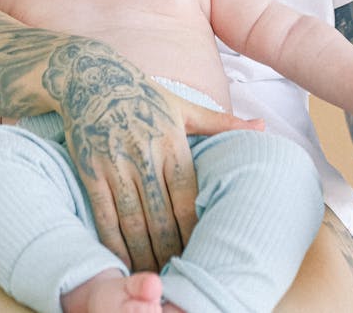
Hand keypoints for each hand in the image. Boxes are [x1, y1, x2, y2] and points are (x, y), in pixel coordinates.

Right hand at [42, 42, 261, 271]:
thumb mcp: (184, 106)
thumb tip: (262, 129)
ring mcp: (114, 163)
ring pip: (133, 220)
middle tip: (180, 275)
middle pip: (161, 215)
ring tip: (156, 276)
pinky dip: (113, 243)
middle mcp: (143, 153)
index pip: (186, 196)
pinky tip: (123, 262)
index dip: (193, 230)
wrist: (90, 77)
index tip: (202, 253)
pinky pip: (104, 215)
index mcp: (171, 139)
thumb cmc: (144, 94)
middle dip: (171, 250)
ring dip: (144, 253)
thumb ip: (221, 124)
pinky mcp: (90, 170)